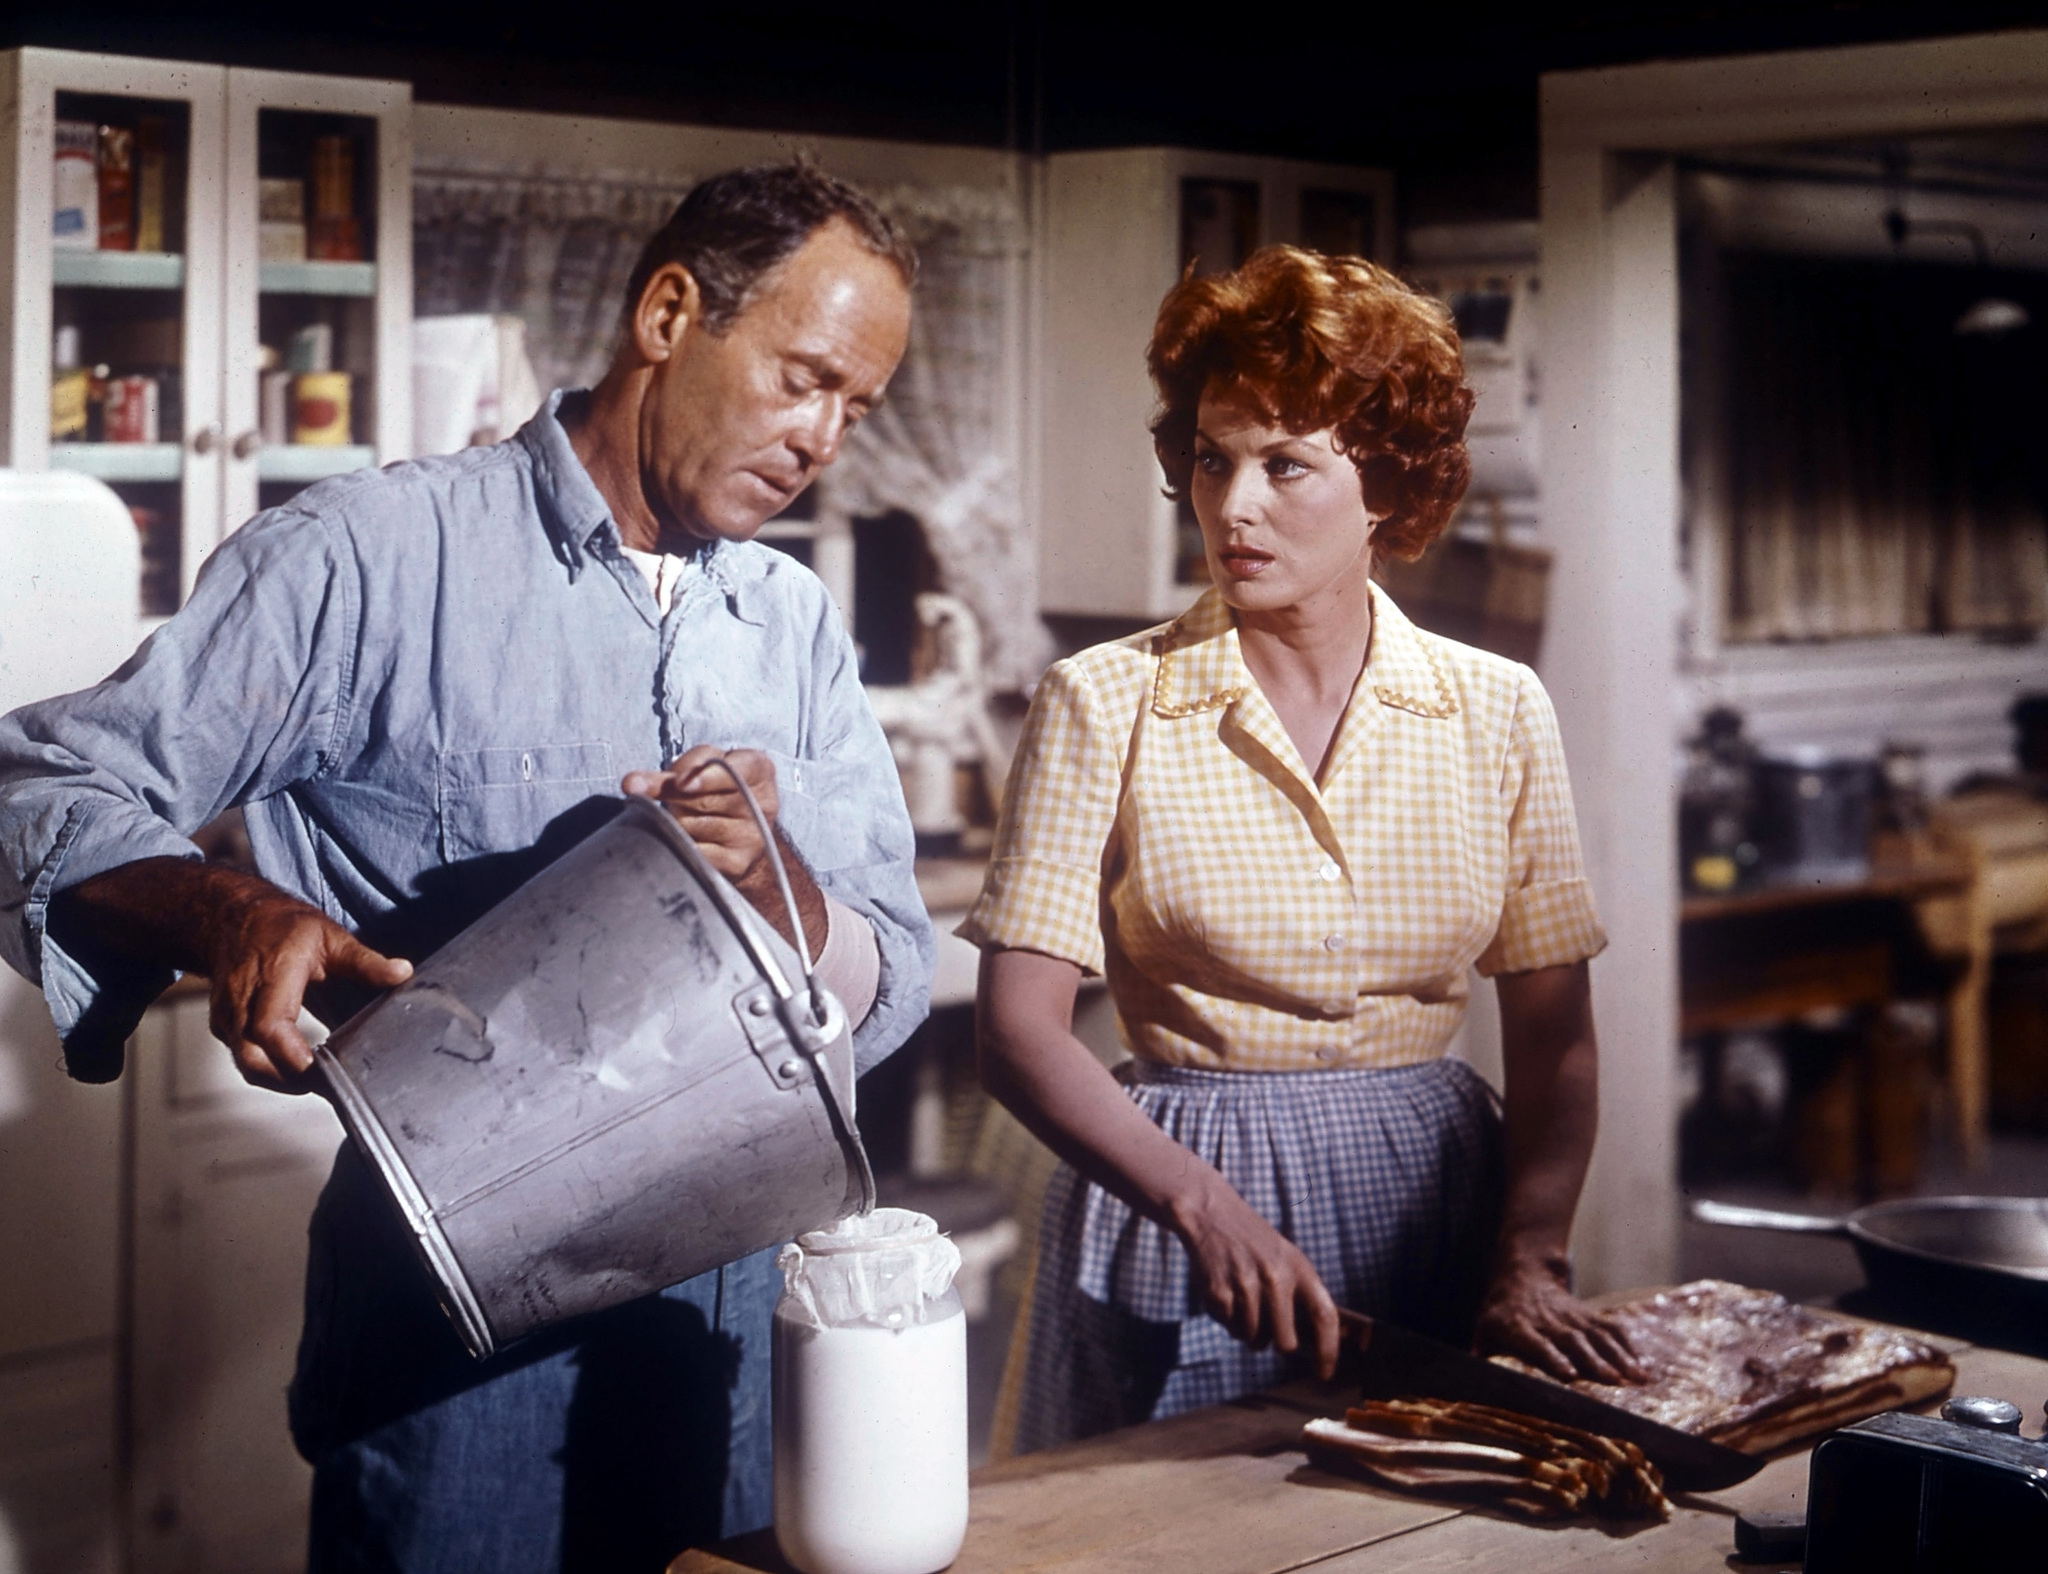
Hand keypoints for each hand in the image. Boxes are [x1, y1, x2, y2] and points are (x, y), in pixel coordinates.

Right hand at [201, 881, 412, 1089]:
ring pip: (245, 1062)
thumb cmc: (279, 926)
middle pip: (252, 1057)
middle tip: (326, 1083)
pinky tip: (296, 1066)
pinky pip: (242, 1056)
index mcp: (272, 976)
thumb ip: (364, 961)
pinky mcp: (223, 1026)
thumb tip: (402, 972)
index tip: (319, 1071)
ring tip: (317, 1078)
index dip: (291, 1056)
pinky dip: (268, 1068)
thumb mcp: (329, 936)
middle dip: (287, 1079)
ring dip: (279, 1078)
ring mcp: (227, 1015)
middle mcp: (242, 999)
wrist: (231, 916)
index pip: (270, 1027)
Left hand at [623, 745, 780, 883]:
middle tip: (672, 799)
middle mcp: (763, 802)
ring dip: (676, 822)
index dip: (706, 776)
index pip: (735, 768)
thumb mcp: (700, 769)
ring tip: (685, 819)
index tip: (679, 783)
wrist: (742, 835)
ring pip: (692, 826)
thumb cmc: (715, 792)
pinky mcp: (738, 862)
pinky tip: (682, 839)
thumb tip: (630, 784)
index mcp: (759, 769)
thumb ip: (667, 773)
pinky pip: (694, 851)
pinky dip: (679, 844)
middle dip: (676, 797)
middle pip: (704, 799)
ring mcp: (752, 835)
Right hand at [1172, 1176, 1340, 1378]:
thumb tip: (1315, 1342)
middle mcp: (1275, 1277)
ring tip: (1242, 1298)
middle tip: (1268, 1325)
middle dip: (1277, 1342)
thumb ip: (1301, 1294)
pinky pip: (1229, 1328)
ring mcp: (1246, 1285)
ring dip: (1248, 1330)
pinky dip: (1227, 1319)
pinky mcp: (1218, 1292)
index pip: (1324, 1316)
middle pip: (1286, 1343)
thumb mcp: (1286, 1258)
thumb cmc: (1254, 1242)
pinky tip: (1225, 1292)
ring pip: (1254, 1339)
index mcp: (1299, 1268)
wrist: (1211, 1213)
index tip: (1324, 1373)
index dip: (1328, 1349)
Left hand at [1473, 1249, 1646, 1384]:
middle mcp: (1548, 1321)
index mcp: (1518, 1326)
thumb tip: (1469, 1378)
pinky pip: (1611, 1329)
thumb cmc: (1500, 1313)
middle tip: (1614, 1382)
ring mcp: (1572, 1316)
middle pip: (1573, 1341)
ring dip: (1619, 1357)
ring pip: (1597, 1335)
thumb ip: (1480, 1353)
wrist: (1523, 1273)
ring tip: (1638, 1379)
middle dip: (1594, 1361)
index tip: (1569, 1376)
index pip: (1536, 1343)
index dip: (1552, 1357)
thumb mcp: (1484, 1328)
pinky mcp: (1589, 1315)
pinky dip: (1628, 1347)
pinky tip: (1643, 1368)